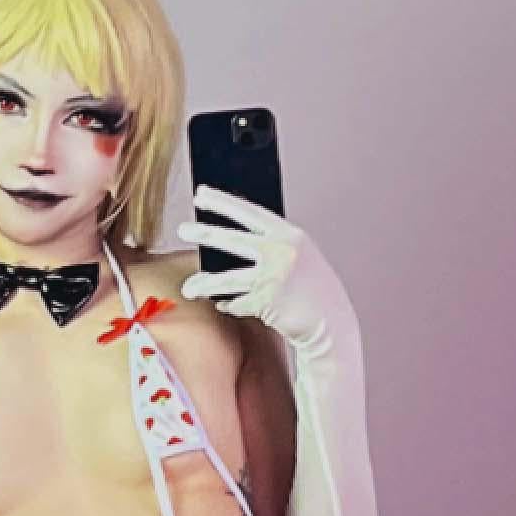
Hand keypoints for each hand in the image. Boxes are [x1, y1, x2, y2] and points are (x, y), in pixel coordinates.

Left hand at [175, 184, 353, 351]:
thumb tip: (231, 234)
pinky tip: (225, 304)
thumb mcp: (299, 254)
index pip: (249, 212)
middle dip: (203, 233)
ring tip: (189, 288)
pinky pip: (236, 303)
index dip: (222, 202)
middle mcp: (281, 252)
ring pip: (226, 279)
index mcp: (290, 235)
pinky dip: (229, 305)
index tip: (201, 194)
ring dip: (203, 285)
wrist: (332, 321)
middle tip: (183, 229)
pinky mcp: (265, 303)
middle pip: (231, 240)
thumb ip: (272, 242)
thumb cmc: (313, 288)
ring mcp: (272, 277)